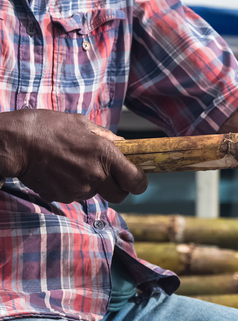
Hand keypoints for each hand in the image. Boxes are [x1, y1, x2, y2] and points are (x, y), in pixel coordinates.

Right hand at [0, 110, 147, 203]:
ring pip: (95, 194)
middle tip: (108, 176)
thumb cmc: (48, 127)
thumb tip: (123, 143)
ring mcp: (79, 188)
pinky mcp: (63, 196)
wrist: (16, 142)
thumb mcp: (82, 124)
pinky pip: (75, 196)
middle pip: (120, 196)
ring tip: (73, 166)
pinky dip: (72, 187)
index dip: (139, 182)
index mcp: (105, 154)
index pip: (136, 181)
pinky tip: (60, 172)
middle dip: (118, 188)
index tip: (135, 178)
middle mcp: (96, 174)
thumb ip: (106, 136)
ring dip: (91, 185)